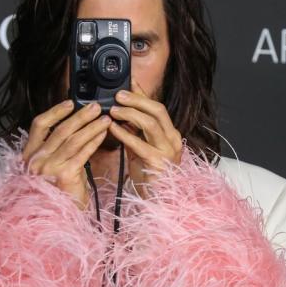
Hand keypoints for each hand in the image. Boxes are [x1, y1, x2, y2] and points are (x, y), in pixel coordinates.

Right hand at [22, 100, 111, 209]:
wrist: (58, 222)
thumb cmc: (58, 197)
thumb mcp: (53, 171)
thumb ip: (59, 152)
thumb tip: (78, 131)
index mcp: (29, 156)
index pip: (39, 125)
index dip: (55, 111)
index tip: (70, 103)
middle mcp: (36, 160)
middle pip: (60, 130)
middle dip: (80, 116)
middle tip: (95, 107)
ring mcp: (48, 167)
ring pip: (73, 139)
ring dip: (91, 126)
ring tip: (105, 119)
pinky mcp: (64, 174)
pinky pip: (82, 152)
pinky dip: (94, 141)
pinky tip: (103, 135)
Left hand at [106, 81, 182, 198]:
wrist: (159, 203)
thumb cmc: (149, 178)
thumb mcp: (141, 150)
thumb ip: (135, 133)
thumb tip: (121, 116)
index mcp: (170, 135)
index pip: (157, 108)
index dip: (142, 95)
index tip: (127, 83)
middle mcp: (172, 140)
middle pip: (157, 110)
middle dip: (136, 100)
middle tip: (117, 95)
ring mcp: (168, 151)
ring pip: (150, 123)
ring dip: (130, 114)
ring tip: (113, 110)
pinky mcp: (158, 163)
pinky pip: (140, 144)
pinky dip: (125, 134)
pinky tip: (113, 129)